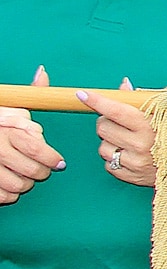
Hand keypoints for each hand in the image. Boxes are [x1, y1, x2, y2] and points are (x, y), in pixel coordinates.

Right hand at [0, 66, 62, 203]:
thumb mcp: (11, 105)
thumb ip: (30, 93)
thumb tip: (43, 71)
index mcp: (9, 129)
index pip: (37, 150)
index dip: (52, 159)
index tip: (59, 163)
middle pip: (31, 172)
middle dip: (42, 173)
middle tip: (44, 170)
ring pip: (18, 186)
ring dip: (26, 184)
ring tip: (26, 176)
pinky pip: (3, 196)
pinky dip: (10, 194)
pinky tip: (10, 184)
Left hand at [81, 80, 157, 188]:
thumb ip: (143, 99)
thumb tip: (123, 86)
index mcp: (151, 125)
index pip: (116, 110)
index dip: (97, 101)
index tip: (82, 95)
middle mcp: (141, 145)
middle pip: (103, 127)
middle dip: (106, 121)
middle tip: (118, 120)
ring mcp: (134, 163)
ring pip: (102, 147)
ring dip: (110, 141)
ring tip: (128, 140)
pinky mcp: (131, 177)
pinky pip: (108, 164)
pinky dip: (115, 158)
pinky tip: (130, 154)